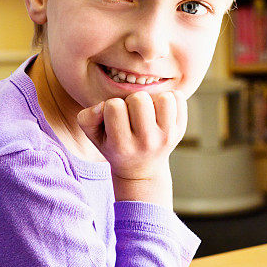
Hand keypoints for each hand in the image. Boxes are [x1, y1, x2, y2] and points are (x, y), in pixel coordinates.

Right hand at [77, 91, 186, 205]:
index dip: (111, 106)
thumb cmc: (114, 145)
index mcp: (122, 146)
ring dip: (153, 99)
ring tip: (147, 110)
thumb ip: (87, 118)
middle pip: (139, 99)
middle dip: (132, 100)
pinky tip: (159, 110)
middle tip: (131, 113)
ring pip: (163, 98)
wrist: (142, 169)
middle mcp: (146, 143)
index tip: (114, 118)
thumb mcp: (94, 136)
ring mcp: (167, 137)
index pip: (114, 106)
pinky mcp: (179, 130)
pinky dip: (169, 98)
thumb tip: (102, 105)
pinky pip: (178, 98)